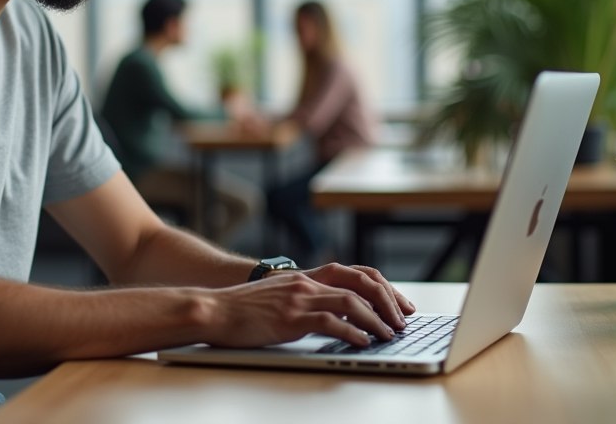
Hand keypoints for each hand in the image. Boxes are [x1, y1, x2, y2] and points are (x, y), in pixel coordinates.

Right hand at [200, 270, 401, 348]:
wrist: (213, 308)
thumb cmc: (242, 309)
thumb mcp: (278, 297)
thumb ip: (303, 299)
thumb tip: (333, 316)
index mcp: (305, 277)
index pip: (355, 273)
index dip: (382, 287)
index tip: (399, 304)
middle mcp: (306, 282)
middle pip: (360, 284)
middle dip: (388, 302)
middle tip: (403, 321)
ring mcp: (299, 298)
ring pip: (351, 303)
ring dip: (376, 320)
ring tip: (389, 334)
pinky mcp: (290, 317)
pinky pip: (331, 322)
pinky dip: (353, 332)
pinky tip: (363, 342)